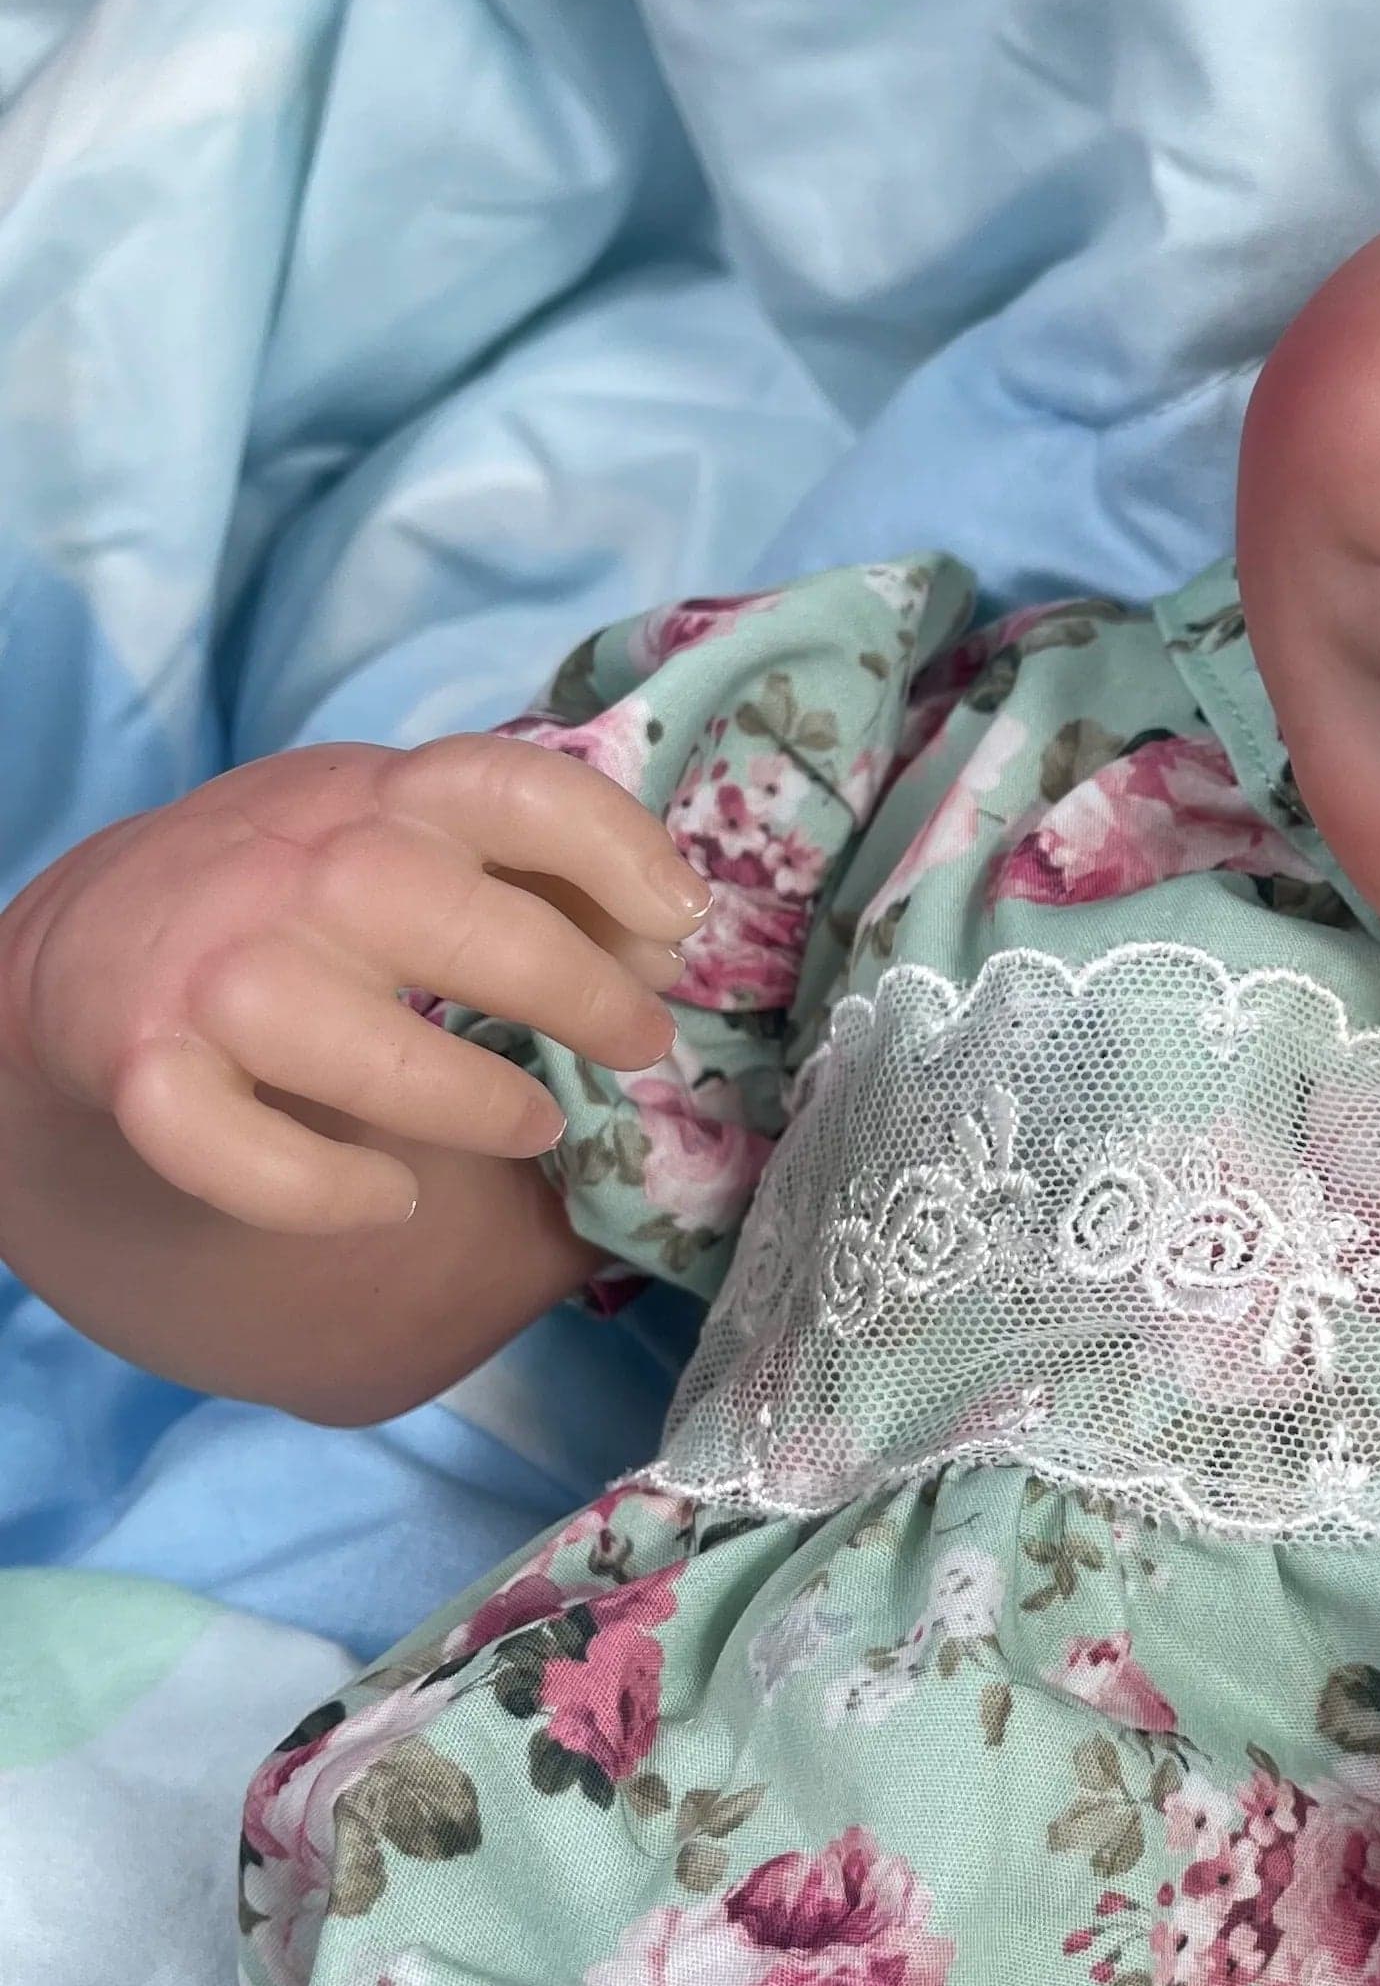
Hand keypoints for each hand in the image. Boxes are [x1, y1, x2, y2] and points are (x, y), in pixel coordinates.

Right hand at [0, 737, 708, 1233]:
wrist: (91, 942)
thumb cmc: (301, 888)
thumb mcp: (407, 832)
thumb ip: (529, 869)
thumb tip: (661, 943)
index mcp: (382, 798)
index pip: (515, 789)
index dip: (617, 849)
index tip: (682, 920)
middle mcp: (303, 872)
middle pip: (472, 932)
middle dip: (584, 998)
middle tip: (642, 1044)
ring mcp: (219, 972)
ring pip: (369, 1055)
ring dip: (476, 1104)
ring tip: (536, 1125)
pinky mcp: (146, 1070)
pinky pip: (236, 1151)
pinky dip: (323, 1190)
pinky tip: (392, 1197)